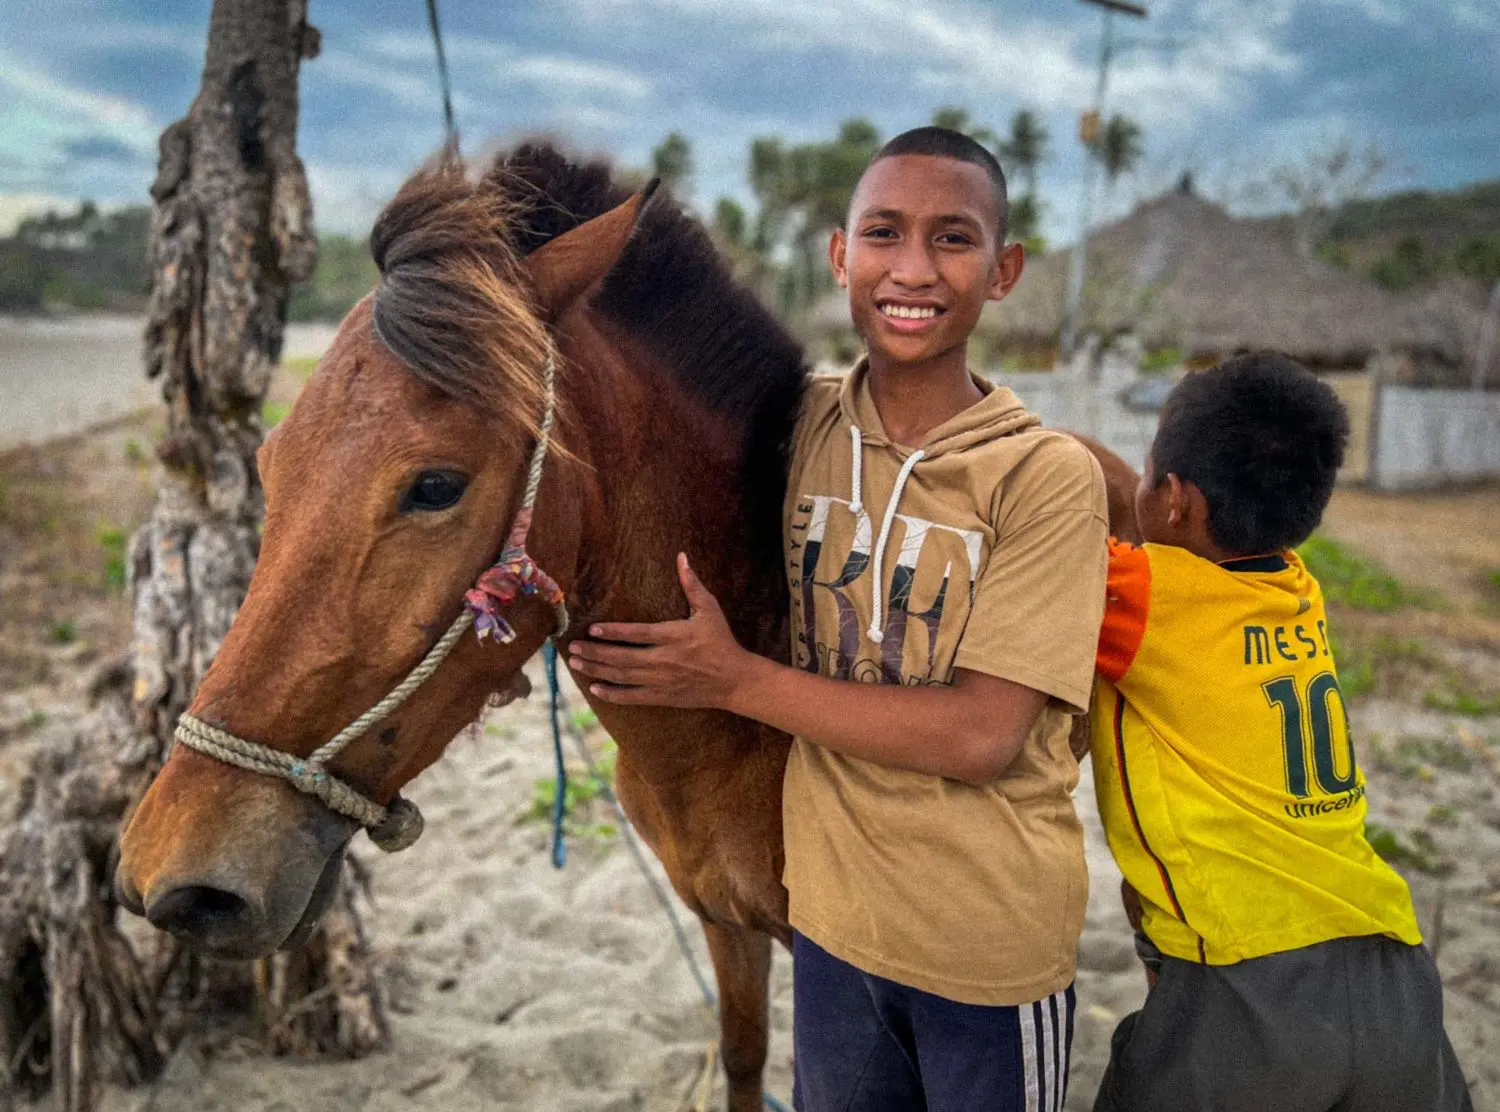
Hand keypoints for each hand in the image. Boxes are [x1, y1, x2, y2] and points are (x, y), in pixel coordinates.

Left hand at [567, 553, 751, 708]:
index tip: (593, 629)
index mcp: (676, 636)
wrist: (735, 680)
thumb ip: (692, 584)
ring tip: (576, 663)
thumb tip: (682, 557)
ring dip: (597, 670)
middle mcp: (666, 660)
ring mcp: (663, 681)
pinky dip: (613, 694)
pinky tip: (595, 688)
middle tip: (572, 648)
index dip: (615, 632)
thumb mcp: (710, 609)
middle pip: (624, 658)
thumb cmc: (721, 641)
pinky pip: (634, 697)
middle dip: (596, 653)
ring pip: (624, 677)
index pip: (639, 634)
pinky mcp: (664, 696)